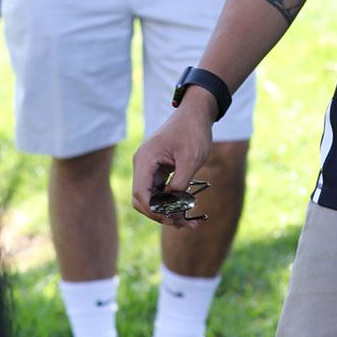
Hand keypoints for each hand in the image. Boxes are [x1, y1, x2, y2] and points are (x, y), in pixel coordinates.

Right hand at [131, 94, 214, 226]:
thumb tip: (173, 204)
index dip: (154, 210)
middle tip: (181, 223)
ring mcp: (149, 168)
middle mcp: (143, 165)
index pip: (141, 193)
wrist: (196, 112)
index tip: (172, 218)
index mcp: (145, 160)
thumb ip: (180, 182)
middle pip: (143, 200)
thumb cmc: (193, 131)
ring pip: (152, 198)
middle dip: (160, 214)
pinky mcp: (158, 170)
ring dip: (167, 211)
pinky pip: (160, 191)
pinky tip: (186, 210)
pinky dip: (171, 201)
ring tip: (188, 222)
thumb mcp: (191, 158)